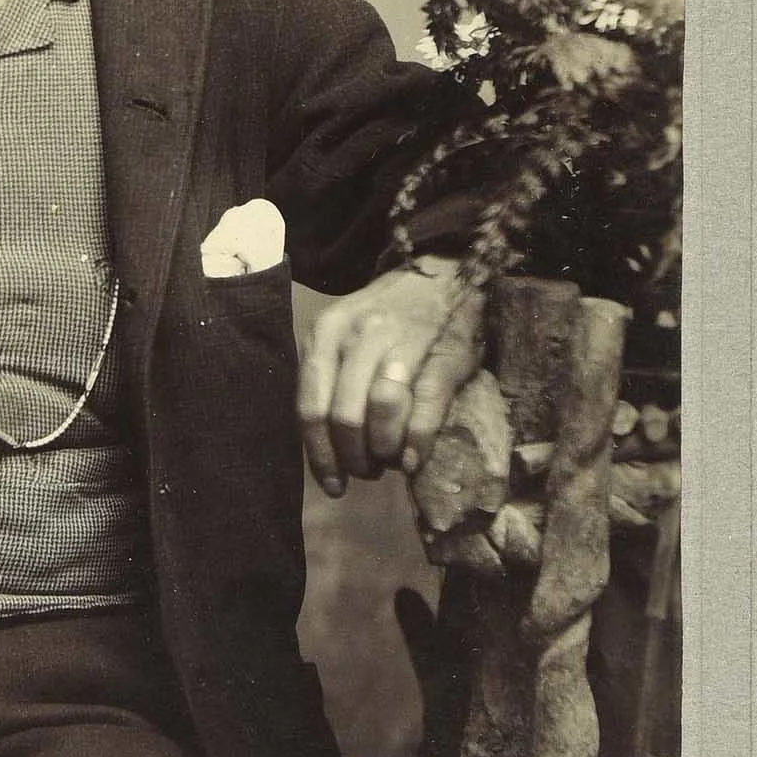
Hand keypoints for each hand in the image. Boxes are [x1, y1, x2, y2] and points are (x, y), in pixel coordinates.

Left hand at [297, 257, 484, 495]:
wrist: (443, 273)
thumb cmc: (387, 317)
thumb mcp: (343, 337)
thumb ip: (328, 379)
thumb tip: (322, 445)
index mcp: (325, 333)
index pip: (310, 406)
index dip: (320, 454)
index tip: (332, 483)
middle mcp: (358, 333)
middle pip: (344, 415)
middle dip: (354, 457)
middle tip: (367, 471)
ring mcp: (403, 340)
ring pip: (381, 408)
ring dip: (384, 448)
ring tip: (390, 461)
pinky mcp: (446, 351)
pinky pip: (426, 405)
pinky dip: (417, 440)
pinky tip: (413, 460)